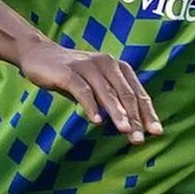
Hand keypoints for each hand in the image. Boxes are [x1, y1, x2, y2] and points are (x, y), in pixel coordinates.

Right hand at [17, 38, 160, 142]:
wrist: (39, 55)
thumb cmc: (72, 74)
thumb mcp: (96, 85)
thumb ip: (112, 100)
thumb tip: (132, 125)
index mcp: (117, 67)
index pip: (137, 93)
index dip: (147, 113)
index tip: (156, 132)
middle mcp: (106, 63)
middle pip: (125, 93)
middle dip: (135, 118)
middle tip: (140, 138)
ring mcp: (87, 66)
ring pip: (107, 92)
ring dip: (117, 113)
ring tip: (125, 131)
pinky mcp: (68, 71)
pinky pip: (82, 90)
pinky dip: (91, 106)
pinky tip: (96, 121)